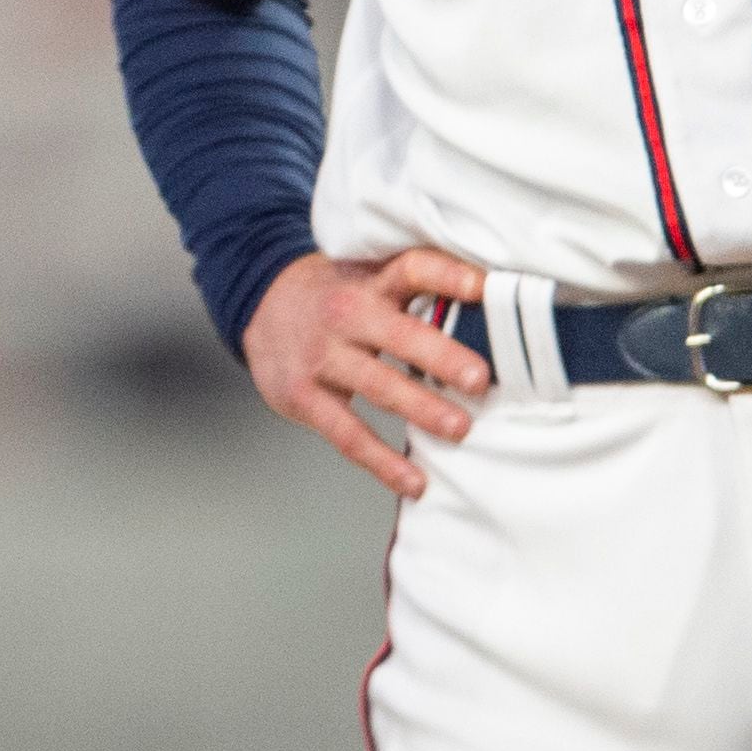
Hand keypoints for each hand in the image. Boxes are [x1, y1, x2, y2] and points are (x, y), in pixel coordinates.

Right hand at [239, 249, 489, 497]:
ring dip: (421, 409)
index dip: (447, 275)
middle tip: (480, 379)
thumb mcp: (368, 275)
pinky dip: (382, 462)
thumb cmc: (333, 294)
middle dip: (441, 356)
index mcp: (370, 281)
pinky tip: (413, 481)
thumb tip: (491, 300)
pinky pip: (348, 434)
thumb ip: (415, 287)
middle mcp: (348, 314)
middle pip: (399, 333)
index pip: (411, 269)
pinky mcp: (304, 396)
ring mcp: (324, 356)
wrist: (260, 304)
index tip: (484, 287)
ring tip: (461, 428)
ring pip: (378, 385)